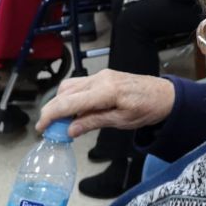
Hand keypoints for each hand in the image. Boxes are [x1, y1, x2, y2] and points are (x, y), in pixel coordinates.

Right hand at [37, 69, 175, 137]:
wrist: (165, 94)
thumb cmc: (148, 108)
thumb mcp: (121, 121)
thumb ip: (93, 122)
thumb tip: (69, 130)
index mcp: (106, 91)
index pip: (69, 102)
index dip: (51, 115)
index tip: (41, 128)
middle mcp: (100, 79)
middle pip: (65, 92)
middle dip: (52, 110)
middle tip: (47, 128)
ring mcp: (101, 75)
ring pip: (70, 86)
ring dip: (60, 103)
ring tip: (61, 122)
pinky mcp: (103, 76)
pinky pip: (80, 84)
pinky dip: (71, 97)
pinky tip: (74, 111)